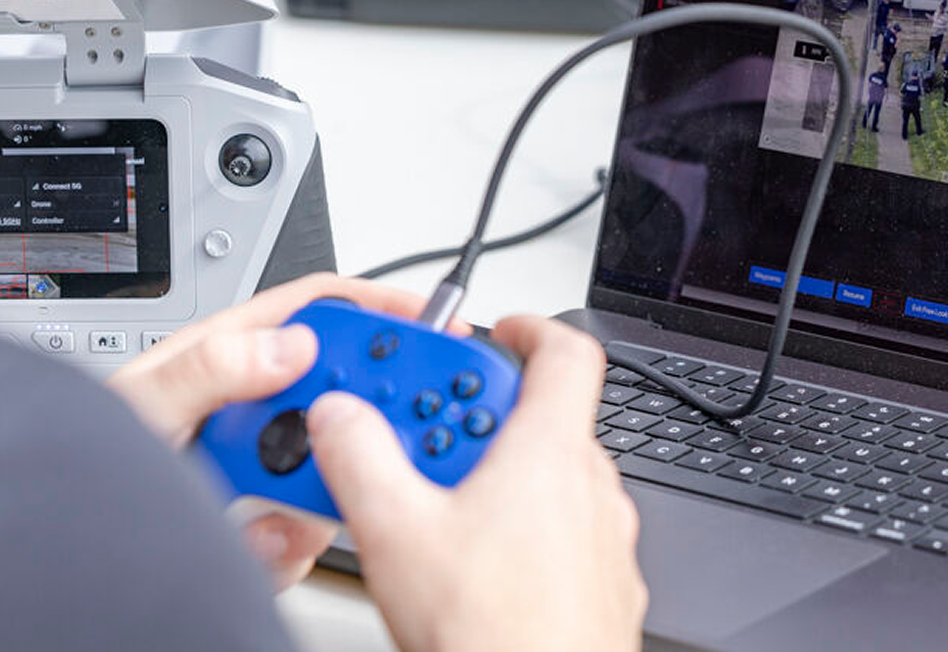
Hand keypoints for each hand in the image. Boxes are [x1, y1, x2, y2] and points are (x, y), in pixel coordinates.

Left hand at [105, 272, 467, 589]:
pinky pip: (302, 535)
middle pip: (340, 394)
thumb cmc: (85, 456)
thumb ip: (211, 368)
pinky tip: (245, 539)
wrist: (60, 540)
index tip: (426, 322)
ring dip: (309, 498)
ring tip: (261, 513)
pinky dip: (283, 546)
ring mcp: (258, 468)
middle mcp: (252, 410)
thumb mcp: (141, 402)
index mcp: (229, 356)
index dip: (377, 306)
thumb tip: (291, 344)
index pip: (320, 310)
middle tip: (366, 442)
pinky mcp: (259, 524)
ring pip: (329, 473)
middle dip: (356, 422)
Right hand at [308, 315, 646, 651]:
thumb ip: (360, 457)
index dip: (527, 326)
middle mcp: (595, 490)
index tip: (491, 330)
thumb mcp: (396, 533)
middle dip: (482, 419)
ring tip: (435, 506)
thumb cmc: (496, 638)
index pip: (566, 350)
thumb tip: (340, 415)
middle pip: (544, 419)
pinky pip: (567, 534)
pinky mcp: (605, 592)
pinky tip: (475, 567)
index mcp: (553, 453)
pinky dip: (525, 529)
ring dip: (500, 475)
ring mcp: (607, 544)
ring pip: (555, 480)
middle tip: (427, 434)